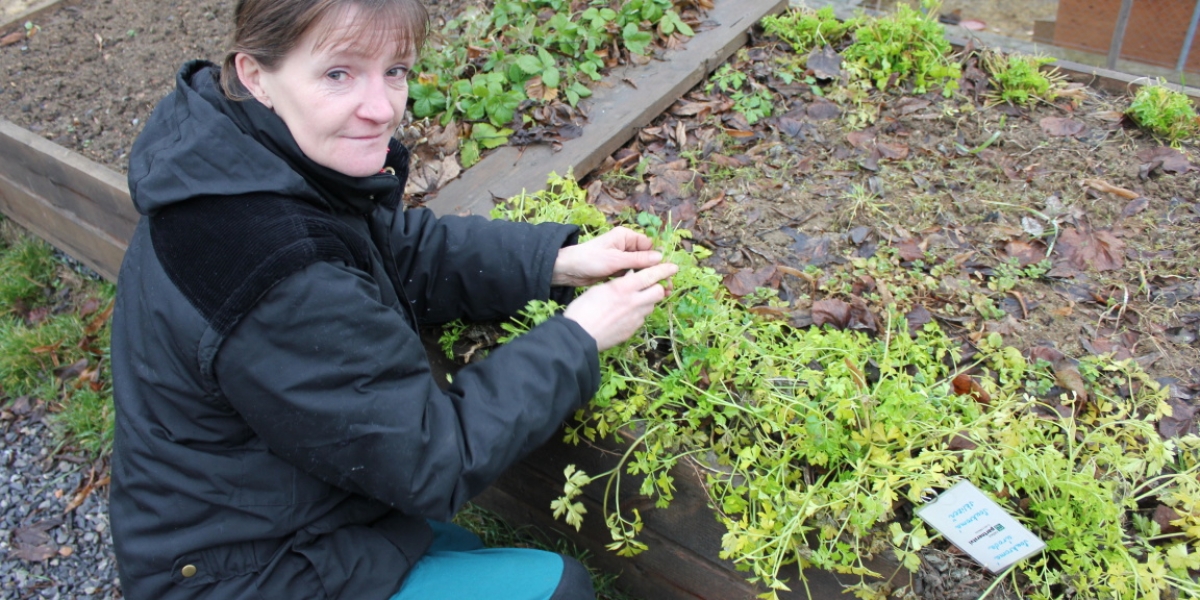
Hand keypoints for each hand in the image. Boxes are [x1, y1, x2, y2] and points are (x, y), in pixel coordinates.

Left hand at [552, 227, 662, 287]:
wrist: (568, 270)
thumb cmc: (589, 259)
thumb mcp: (615, 260)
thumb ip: (637, 259)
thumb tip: (660, 258)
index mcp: (625, 236)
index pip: (648, 246)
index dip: (658, 259)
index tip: (668, 272)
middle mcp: (625, 245)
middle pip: (646, 258)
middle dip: (656, 271)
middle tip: (667, 286)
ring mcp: (621, 258)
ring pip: (640, 268)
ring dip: (648, 278)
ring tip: (660, 292)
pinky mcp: (616, 270)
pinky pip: (631, 275)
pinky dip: (638, 282)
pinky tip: (646, 292)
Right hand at [563, 262, 677, 351]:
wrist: (579, 336)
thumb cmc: (583, 309)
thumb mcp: (600, 288)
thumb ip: (618, 284)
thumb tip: (628, 281)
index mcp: (624, 288)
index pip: (652, 275)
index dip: (664, 270)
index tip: (672, 267)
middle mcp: (634, 303)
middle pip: (658, 292)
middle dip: (657, 287)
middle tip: (650, 285)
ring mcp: (635, 319)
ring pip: (650, 306)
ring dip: (646, 301)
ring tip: (631, 301)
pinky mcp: (632, 331)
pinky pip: (640, 319)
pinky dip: (637, 314)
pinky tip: (623, 315)